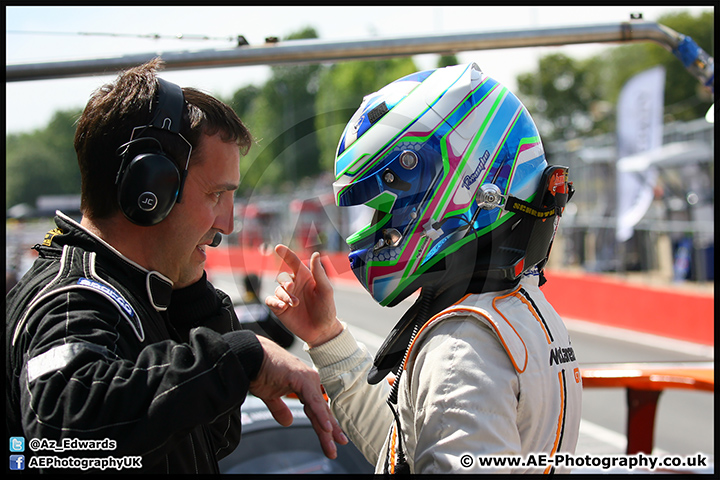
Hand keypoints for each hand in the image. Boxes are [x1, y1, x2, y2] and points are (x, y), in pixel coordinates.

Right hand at [249, 336, 347, 458]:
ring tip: (334, 442)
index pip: (317, 409)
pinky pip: (312, 401)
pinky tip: (326, 427)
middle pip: (322, 410)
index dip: (324, 425)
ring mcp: (307, 379)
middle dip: (331, 429)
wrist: (249, 356)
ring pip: (320, 408)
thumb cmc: (260, 370)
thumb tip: (288, 422)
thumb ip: (281, 408)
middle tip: (340, 444)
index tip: (331, 439)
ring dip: (327, 427)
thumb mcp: (271, 395)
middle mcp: (309, 381)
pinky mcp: (301, 378)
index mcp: (304, 385)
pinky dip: (319, 414)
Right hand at [265, 245, 343, 346]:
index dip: (285, 254)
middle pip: (282, 277)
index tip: (278, 247)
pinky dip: (275, 302)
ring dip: (285, 296)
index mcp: (304, 277)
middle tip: (292, 287)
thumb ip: (319, 272)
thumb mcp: (326, 290)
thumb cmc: (326, 308)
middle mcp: (294, 285)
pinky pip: (270, 301)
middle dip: (285, 281)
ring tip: (295, 304)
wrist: (322, 330)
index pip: (293, 262)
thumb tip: (315, 254)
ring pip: (277, 290)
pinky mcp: (280, 308)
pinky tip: (283, 307)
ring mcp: (286, 297)